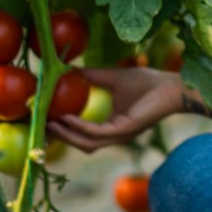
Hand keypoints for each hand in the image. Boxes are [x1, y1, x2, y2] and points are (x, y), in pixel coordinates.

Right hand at [46, 66, 181, 151]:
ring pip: (87, 143)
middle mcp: (115, 135)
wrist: (171, 86)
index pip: (83, 134)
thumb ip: (92, 76)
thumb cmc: (147, 82)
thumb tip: (70, 68)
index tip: (45, 118)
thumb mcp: (113, 77)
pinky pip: (98, 133)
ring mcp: (120, 135)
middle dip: (60, 137)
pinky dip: (80, 127)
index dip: (64, 130)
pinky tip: (67, 118)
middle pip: (81, 144)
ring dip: (67, 135)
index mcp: (112, 126)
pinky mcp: (126, 130)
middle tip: (40, 125)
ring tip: (48, 123)